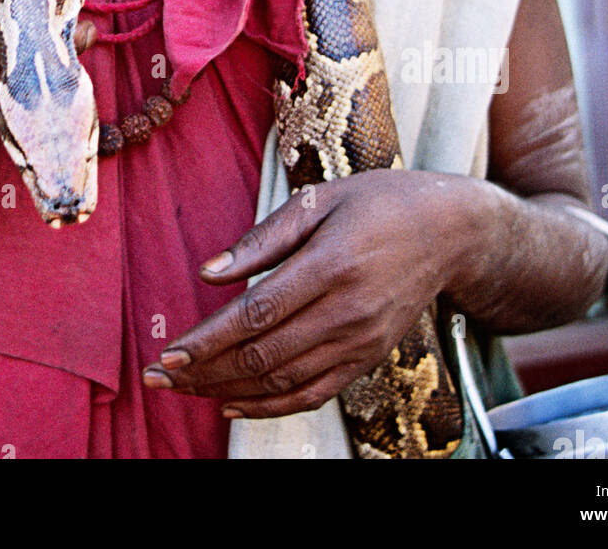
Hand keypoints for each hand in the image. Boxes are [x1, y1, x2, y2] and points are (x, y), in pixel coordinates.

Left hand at [141, 170, 479, 419]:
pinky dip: (270, 407)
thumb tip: (209, 271)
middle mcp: (347, 312)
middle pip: (263, 356)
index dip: (208, 341)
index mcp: (330, 265)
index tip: (167, 354)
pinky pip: (313, 394)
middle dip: (204, 372)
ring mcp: (360, 341)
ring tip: (184, 390)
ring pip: (283, 383)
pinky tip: (233, 403)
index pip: (256, 315)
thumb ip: (263, 239)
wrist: (450, 232)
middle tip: (158, 378)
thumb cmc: (379, 203)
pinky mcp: (368, 358)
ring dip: (227, 391)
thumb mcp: (319, 200)